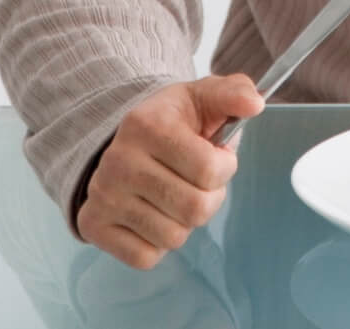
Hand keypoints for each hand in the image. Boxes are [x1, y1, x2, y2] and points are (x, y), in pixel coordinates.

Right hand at [77, 73, 265, 269]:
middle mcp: (120, 161)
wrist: (122, 140)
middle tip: (198, 182)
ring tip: (174, 195)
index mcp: (147, 125)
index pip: (209, 169)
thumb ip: (234, 93)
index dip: (225, 168)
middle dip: (209, 199)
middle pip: (195, 209)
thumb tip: (255, 103)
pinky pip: (147, 257)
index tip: (217, 156)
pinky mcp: (94, 226)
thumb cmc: (172, 122)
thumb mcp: (203, 97)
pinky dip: (158, 243)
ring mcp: (104, 195)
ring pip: (174, 237)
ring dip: (184, 222)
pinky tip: (153, 213)